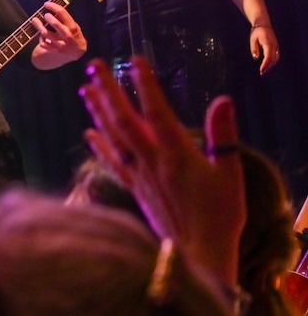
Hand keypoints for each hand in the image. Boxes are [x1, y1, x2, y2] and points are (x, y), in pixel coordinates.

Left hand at [29, 0, 87, 68]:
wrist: (77, 52)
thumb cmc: (74, 35)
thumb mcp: (74, 26)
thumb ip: (65, 19)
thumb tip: (53, 9)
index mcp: (72, 27)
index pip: (63, 13)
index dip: (53, 7)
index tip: (46, 4)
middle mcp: (67, 35)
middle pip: (56, 25)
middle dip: (50, 18)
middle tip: (45, 14)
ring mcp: (61, 44)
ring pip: (47, 34)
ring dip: (39, 26)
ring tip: (34, 20)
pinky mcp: (54, 50)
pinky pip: (44, 44)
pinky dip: (41, 39)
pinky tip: (40, 35)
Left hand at [79, 57, 245, 286]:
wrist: (197, 255)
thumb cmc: (220, 215)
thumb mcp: (230, 174)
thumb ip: (222, 137)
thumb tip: (222, 100)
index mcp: (175, 153)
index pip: (156, 111)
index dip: (145, 84)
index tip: (135, 60)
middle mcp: (151, 160)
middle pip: (124, 119)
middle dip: (108, 90)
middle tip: (93, 65)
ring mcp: (139, 175)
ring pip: (113, 137)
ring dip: (98, 111)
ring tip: (85, 88)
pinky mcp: (134, 189)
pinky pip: (112, 163)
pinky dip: (99, 145)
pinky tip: (88, 131)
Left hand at [250, 26, 279, 74]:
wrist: (264, 24)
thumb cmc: (257, 32)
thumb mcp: (253, 39)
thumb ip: (254, 48)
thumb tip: (256, 58)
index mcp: (268, 43)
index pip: (268, 56)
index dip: (265, 64)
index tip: (261, 70)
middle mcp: (274, 46)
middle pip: (273, 59)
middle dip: (268, 67)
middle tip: (261, 73)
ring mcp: (276, 46)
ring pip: (276, 58)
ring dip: (271, 65)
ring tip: (264, 71)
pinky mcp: (276, 47)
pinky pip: (276, 56)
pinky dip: (273, 62)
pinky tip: (267, 66)